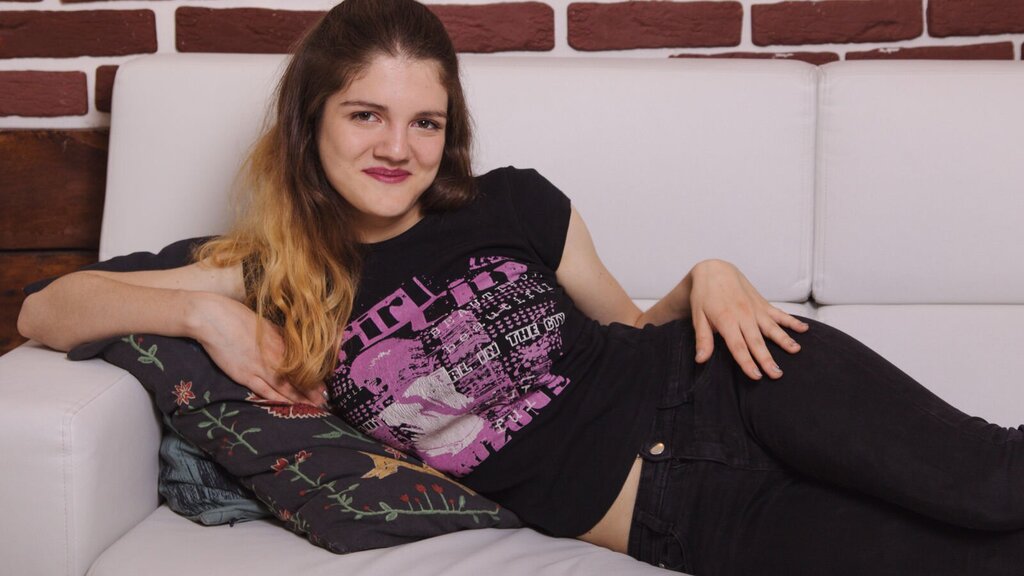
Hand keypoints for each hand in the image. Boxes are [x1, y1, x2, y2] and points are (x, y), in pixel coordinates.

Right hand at [187, 293, 324, 404]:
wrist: (213, 318)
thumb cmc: (238, 316)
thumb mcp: (266, 325)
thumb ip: (280, 336)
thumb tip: (292, 343)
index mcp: (281, 343)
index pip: (304, 365)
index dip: (316, 378)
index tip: (326, 387)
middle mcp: (274, 357)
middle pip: (298, 379)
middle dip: (312, 393)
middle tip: (325, 404)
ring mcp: (259, 368)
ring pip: (284, 388)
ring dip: (298, 399)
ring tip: (312, 408)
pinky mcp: (244, 375)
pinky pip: (263, 391)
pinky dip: (276, 399)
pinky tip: (286, 406)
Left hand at [688, 259, 807, 379]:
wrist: (714, 270)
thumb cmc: (704, 296)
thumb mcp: (698, 317)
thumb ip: (703, 339)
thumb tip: (700, 360)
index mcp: (726, 320)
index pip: (738, 346)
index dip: (747, 362)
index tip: (756, 376)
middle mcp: (744, 315)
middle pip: (756, 341)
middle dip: (767, 359)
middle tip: (777, 374)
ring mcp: (755, 309)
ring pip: (772, 328)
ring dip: (784, 340)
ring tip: (796, 351)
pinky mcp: (762, 304)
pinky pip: (779, 314)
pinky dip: (792, 321)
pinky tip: (804, 329)